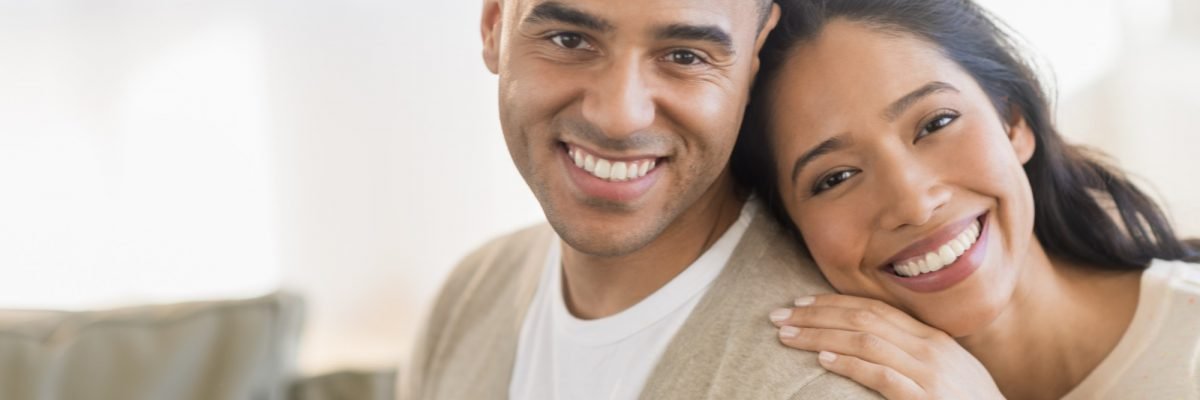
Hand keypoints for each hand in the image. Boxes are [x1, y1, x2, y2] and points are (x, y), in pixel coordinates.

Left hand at [768, 294, 1003, 399]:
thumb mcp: (945, 373)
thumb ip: (910, 356)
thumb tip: (865, 345)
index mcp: (932, 338)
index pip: (874, 309)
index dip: (833, 303)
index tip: (800, 303)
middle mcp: (930, 348)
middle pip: (863, 319)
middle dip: (816, 314)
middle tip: (778, 315)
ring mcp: (930, 373)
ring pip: (867, 341)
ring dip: (821, 335)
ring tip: (788, 336)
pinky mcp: (928, 398)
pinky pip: (882, 376)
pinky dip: (851, 364)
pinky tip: (824, 359)